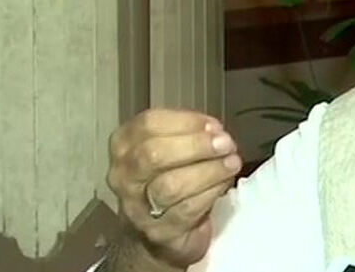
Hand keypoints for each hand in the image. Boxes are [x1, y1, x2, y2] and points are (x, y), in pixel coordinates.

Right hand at [106, 109, 242, 268]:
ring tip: (232, 163)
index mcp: (124, 144)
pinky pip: (186, 210)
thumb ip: (189, 132)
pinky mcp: (158, 232)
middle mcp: (123, 175)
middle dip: (196, 146)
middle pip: (153, 154)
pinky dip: (210, 193)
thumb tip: (214, 130)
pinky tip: (224, 184)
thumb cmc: (170, 177)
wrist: (160, 232)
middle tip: (226, 144)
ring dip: (208, 171)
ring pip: (170, 185)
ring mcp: (136, 207)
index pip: (148, 124)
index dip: (186, 122)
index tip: (214, 126)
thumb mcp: (174, 146)